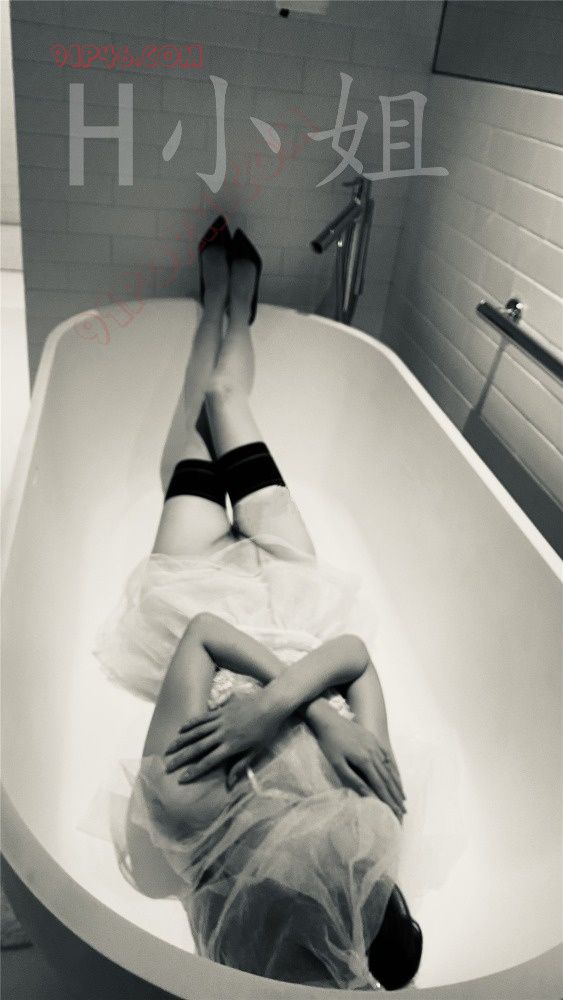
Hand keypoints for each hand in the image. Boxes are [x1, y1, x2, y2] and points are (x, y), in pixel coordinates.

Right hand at [164, 690, 284, 785]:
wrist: (270, 704)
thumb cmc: (266, 730)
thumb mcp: (257, 751)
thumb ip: (241, 765)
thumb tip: (229, 784)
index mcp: (231, 746)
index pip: (209, 761)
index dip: (195, 771)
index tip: (182, 779)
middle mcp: (222, 734)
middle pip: (198, 748)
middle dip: (181, 758)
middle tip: (167, 766)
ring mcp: (220, 721)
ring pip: (196, 732)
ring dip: (181, 741)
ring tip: (168, 749)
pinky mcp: (221, 710)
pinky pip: (202, 718)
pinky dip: (191, 724)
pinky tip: (181, 729)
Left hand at [315, 713, 405, 820]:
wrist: (329, 719)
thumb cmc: (329, 744)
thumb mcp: (337, 764)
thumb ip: (353, 779)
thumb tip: (368, 795)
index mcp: (365, 760)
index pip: (379, 785)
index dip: (388, 800)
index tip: (396, 813)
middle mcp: (374, 753)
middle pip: (387, 778)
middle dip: (396, 796)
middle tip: (403, 810)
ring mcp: (375, 744)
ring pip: (389, 768)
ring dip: (396, 784)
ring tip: (402, 797)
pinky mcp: (373, 739)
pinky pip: (386, 756)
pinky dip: (392, 768)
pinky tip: (394, 776)